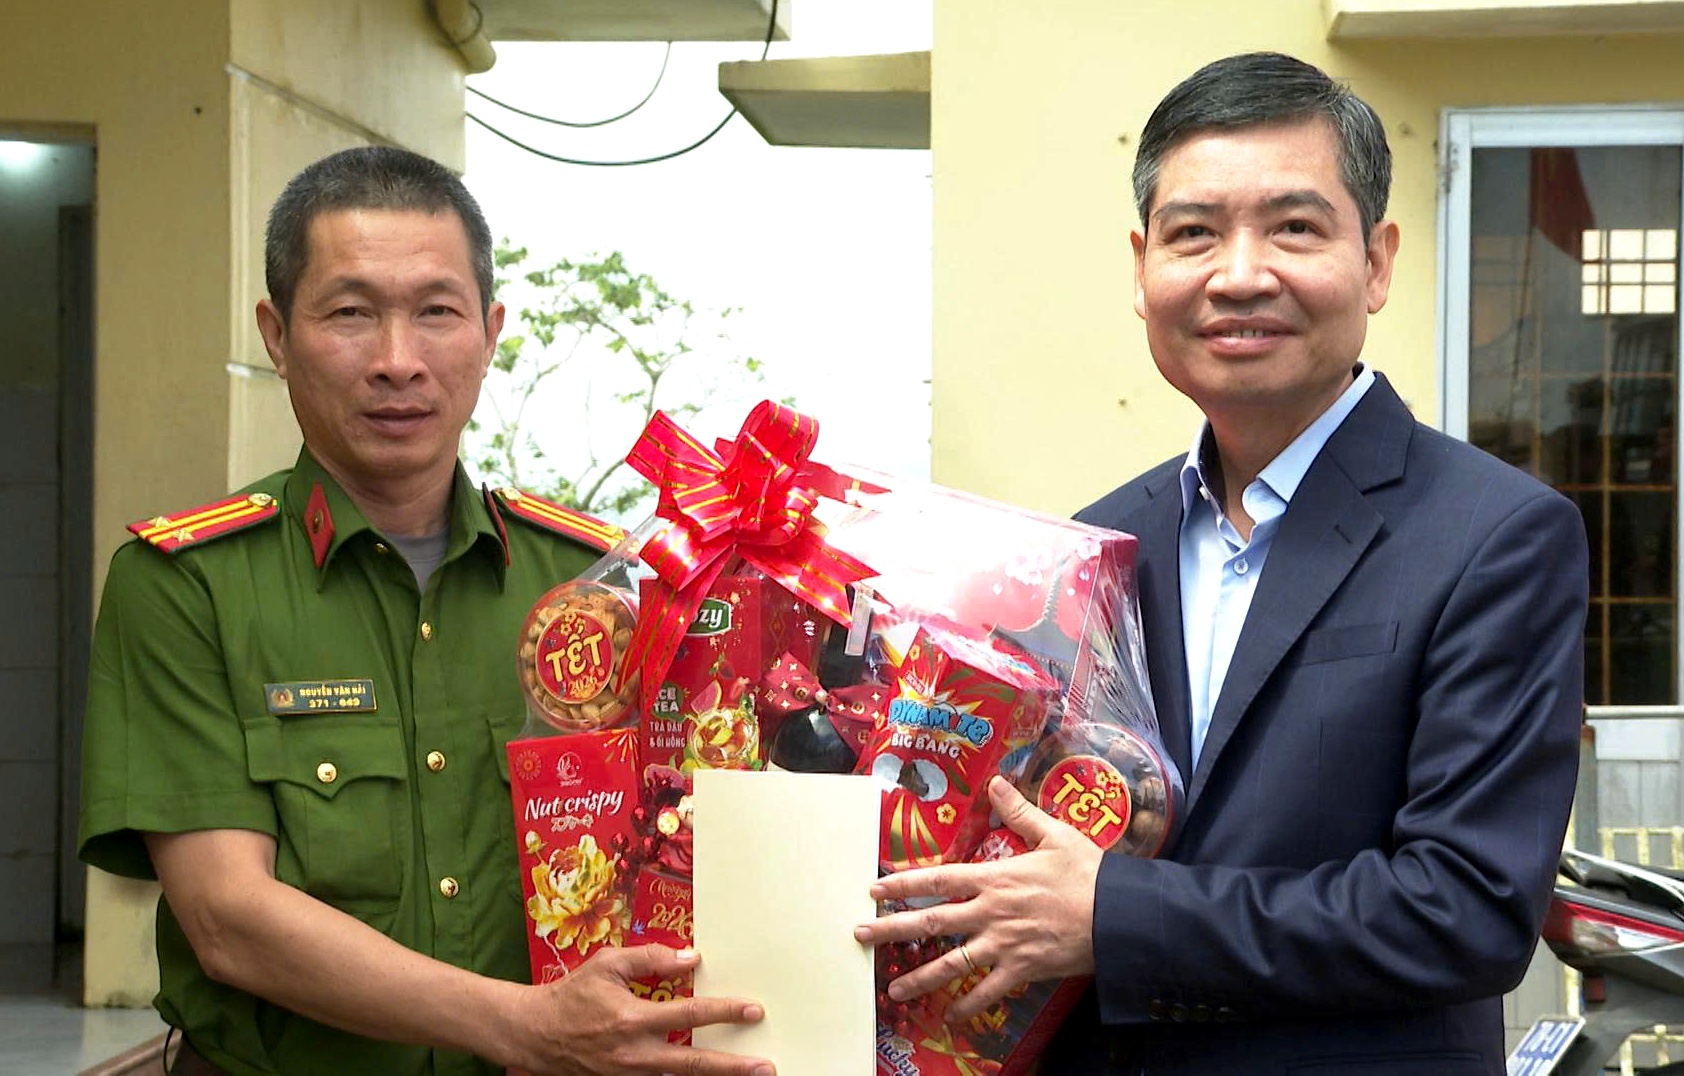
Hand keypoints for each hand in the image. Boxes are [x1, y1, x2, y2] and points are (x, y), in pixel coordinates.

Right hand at [511, 945, 772, 1074]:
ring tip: (747, 1074)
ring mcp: (630, 1073)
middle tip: (764, 1067)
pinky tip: (710, 1073)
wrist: (536, 1034)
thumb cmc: (573, 995)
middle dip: (731, 1067)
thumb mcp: (607, 965)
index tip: (753, 1010)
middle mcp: (634, 1053)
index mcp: (632, 1019)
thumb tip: (691, 958)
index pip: (690, 1014)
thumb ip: (650, 958)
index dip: (724, 1011)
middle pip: (693, 1064)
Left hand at [853, 776, 1102, 1022]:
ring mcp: (1003, 944)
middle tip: (861, 936)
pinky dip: (968, 1005)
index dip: (902, 883)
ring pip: (951, 963)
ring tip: (892, 989)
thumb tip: (994, 782)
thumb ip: (1019, 811)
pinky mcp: (1021, 970)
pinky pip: (988, 992)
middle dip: (892, 929)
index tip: (873, 888)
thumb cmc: (1088, 872)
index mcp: (995, 877)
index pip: (937, 879)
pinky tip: (950, 1016)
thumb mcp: (1054, 833)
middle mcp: (990, 912)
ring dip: (919, 977)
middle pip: (931, 921)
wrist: (1118, 915)